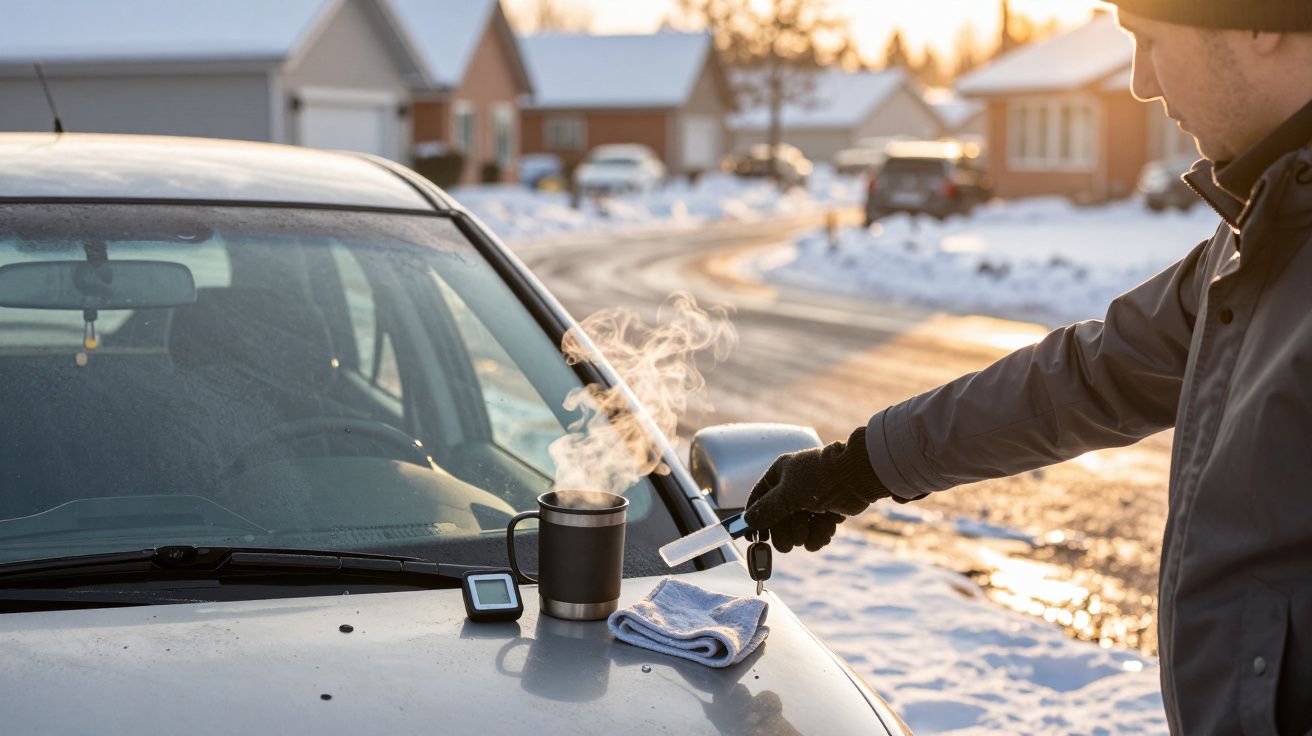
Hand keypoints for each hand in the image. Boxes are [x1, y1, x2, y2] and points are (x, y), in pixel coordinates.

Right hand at [744, 426, 888, 552]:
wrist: (858, 477)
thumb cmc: (820, 478)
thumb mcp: (787, 493)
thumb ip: (767, 509)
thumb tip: (748, 520)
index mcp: (781, 473)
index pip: (759, 497)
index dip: (754, 517)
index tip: (752, 538)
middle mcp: (794, 486)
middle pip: (778, 518)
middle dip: (784, 533)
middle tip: (788, 546)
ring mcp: (812, 499)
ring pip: (798, 527)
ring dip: (804, 535)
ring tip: (812, 533)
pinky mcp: (828, 510)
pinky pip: (816, 530)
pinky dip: (819, 535)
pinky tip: (825, 533)